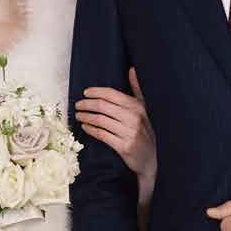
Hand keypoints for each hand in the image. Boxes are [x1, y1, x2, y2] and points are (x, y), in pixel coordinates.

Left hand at [75, 67, 155, 189]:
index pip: (112, 94)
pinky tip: (85, 127)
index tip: (86, 93)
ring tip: (79, 115)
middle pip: (103, 106)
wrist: (152, 160)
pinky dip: (91, 130)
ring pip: (100, 120)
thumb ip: (137, 90)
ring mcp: (129, 133)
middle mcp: (133, 118)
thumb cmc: (146, 132)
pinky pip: (102, 135)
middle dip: (87, 104)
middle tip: (78, 105)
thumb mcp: (145, 110)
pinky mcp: (124, 147)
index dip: (96, 92)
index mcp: (137, 107)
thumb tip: (132, 69)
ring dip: (86, 117)